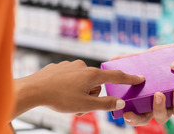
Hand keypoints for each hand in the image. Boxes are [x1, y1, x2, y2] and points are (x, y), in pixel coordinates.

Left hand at [13, 59, 143, 117]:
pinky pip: (70, 79)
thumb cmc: (59, 98)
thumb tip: (120, 102)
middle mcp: (83, 66)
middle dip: (91, 96)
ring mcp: (70, 65)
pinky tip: (59, 93)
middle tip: (80, 106)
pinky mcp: (59, 67)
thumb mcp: (85, 105)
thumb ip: (105, 104)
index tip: (140, 78)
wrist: (33, 89)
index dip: (129, 79)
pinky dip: (69, 88)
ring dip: (80, 93)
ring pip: (82, 82)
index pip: (116, 76)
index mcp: (92, 74)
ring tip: (67, 102)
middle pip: (96, 84)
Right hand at [123, 44, 173, 125]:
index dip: (128, 113)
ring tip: (158, 94)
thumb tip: (113, 59)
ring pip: (162, 116)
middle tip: (131, 113)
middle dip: (136, 119)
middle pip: (145, 117)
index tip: (121, 110)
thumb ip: (137, 57)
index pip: (135, 107)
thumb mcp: (156, 54)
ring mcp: (173, 104)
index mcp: (149, 92)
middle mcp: (160, 102)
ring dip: (158, 107)